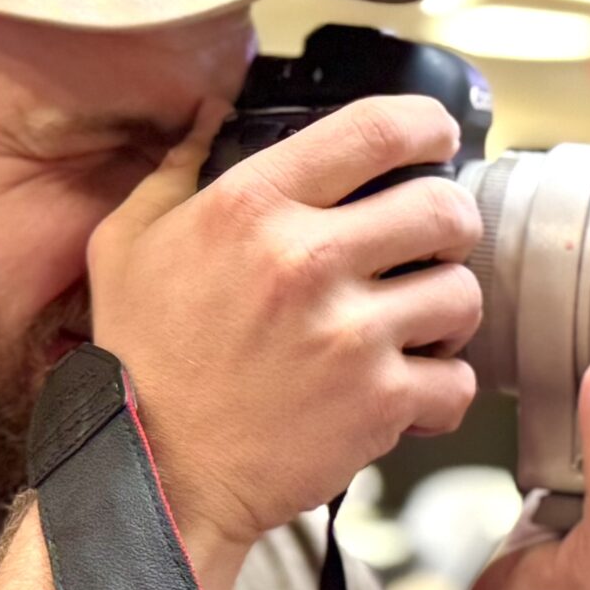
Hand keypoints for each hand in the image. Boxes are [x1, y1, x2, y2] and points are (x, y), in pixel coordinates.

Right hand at [86, 96, 484, 560]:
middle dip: (452, 225)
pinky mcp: (377, 403)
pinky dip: (444, 389)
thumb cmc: (139, 360)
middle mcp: (306, 260)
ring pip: (463, 293)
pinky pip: (458, 380)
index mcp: (252, 206)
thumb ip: (175, 171)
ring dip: (450, 310)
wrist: (154, 475)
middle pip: (444, 208)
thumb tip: (214, 114)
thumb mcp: (127, 244)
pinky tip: (409, 391)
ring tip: (418, 325)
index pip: (377, 129)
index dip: (427, 126)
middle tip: (434, 245)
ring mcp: (349, 334)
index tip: (438, 138)